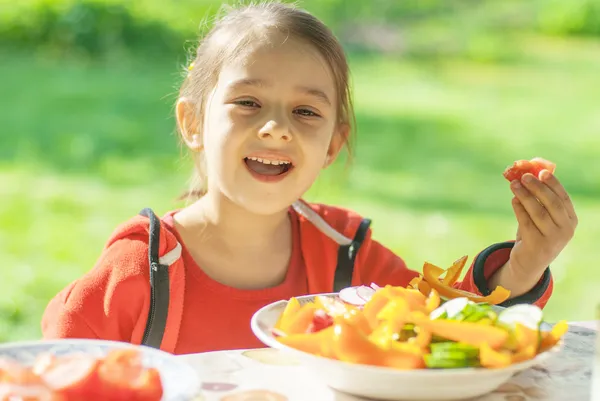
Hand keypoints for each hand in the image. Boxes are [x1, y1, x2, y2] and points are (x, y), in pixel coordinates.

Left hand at [506, 169, 577, 288]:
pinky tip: (514, 200)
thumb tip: (527, 176)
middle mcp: (565, 230)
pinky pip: (526, 222)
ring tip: (514, 185)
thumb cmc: (536, 234)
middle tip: (524, 176)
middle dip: (538, 188)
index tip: (542, 172)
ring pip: (538, 212)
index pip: (563, 198)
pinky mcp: (537, 245)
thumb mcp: (543, 219)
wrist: (529, 263)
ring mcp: (552, 239)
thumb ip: (539, 201)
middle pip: (552, 203)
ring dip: (525, 196)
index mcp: (570, 220)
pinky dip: (519, 209)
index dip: (553, 184)